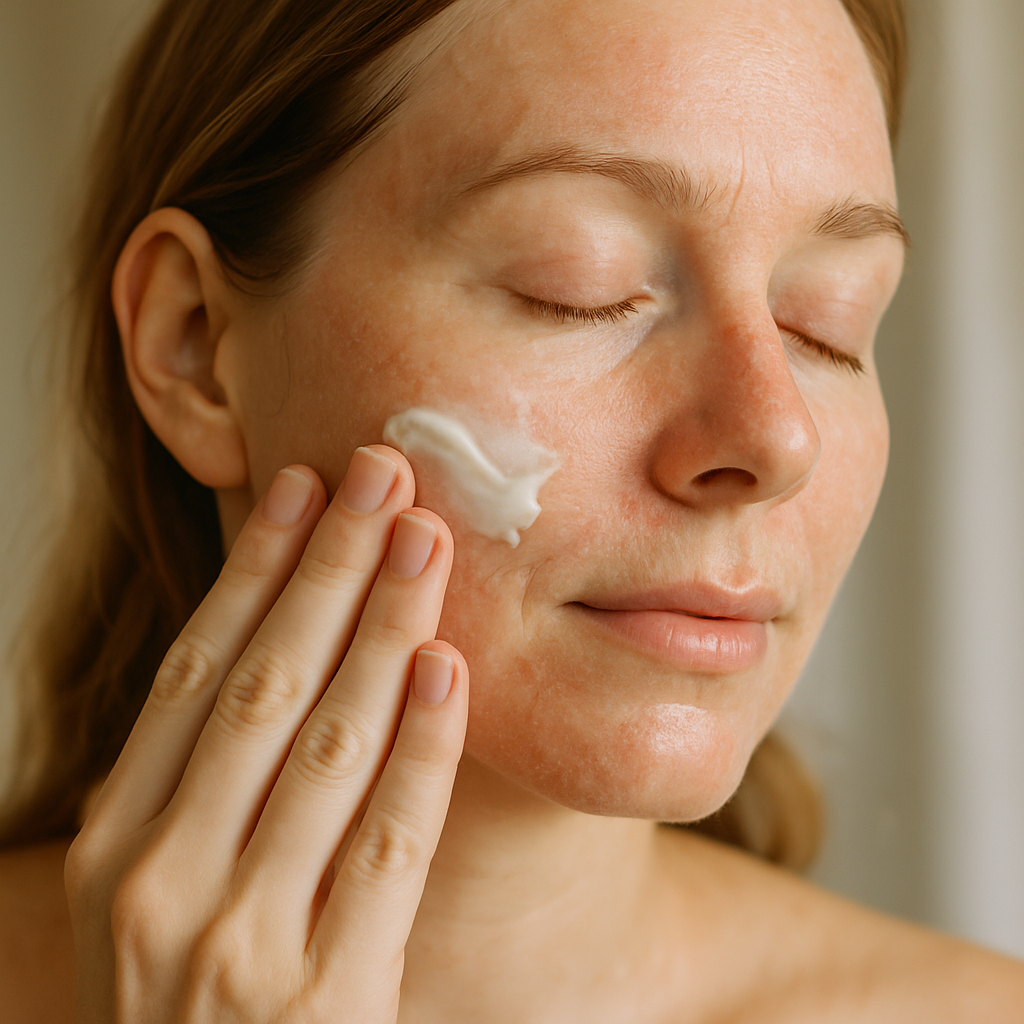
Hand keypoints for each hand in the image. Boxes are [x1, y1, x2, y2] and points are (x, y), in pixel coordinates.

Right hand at [64, 446, 467, 1022]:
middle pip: (263, 684)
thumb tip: (281, 645)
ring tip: (426, 540)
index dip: (254, 572)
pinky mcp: (327, 997)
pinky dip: (420, 748)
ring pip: (328, 745)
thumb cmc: (190, 1007)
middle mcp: (159, 883)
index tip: (302, 487)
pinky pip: (388, 844)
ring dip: (384, 628)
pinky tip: (447, 668)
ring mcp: (238, 943)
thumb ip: (201, 793)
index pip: (195, 674)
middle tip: (381, 474)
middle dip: (328, 568)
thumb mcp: (158, 898)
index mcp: (113, 846)